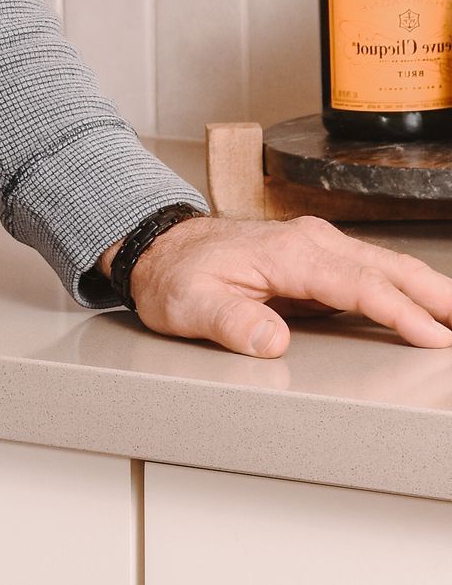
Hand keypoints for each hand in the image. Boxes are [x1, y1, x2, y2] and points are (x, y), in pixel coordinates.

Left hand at [107, 213, 451, 357]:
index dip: (399, 313)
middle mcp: (311, 243)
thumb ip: (232, 321)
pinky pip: (372, 274)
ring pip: (387, 268)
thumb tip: (272, 341)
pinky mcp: (318, 260)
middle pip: (388, 269)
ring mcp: (318, 249)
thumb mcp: (191, 303)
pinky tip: (426, 308)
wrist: (160, 247)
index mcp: (289, 254)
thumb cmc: (177, 274)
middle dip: (435, 296)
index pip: (358, 285)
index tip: (431, 337)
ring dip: (429, 291)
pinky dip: (406, 289)